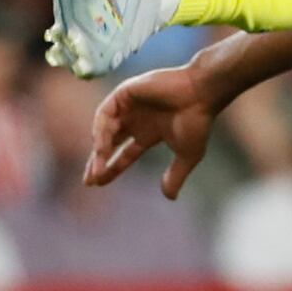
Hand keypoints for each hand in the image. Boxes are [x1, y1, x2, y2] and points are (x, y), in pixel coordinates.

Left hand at [87, 62, 219, 198]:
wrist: (201, 93)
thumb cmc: (198, 121)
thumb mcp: (188, 155)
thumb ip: (176, 175)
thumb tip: (170, 197)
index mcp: (151, 131)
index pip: (125, 152)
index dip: (112, 167)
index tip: (99, 183)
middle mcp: (137, 119)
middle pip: (109, 141)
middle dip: (98, 160)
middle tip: (90, 180)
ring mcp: (130, 105)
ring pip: (104, 129)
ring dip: (100, 149)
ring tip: (98, 168)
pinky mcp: (124, 93)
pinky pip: (105, 114)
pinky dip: (101, 130)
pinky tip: (101, 148)